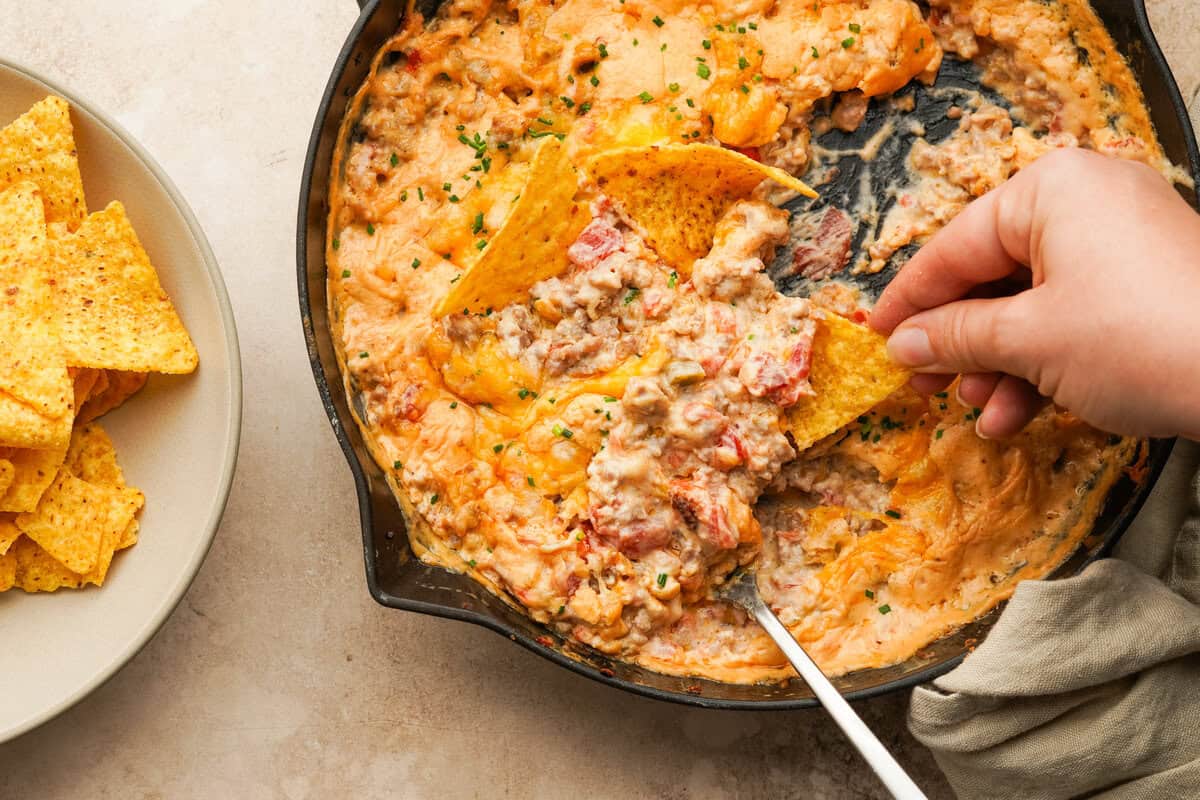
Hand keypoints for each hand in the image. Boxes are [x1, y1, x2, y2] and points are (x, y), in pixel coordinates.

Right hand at [870, 148, 1199, 439]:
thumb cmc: (1138, 337)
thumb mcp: (1027, 340)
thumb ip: (953, 336)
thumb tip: (900, 345)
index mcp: (1050, 190)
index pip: (954, 246)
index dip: (909, 299)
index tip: (874, 336)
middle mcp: (1085, 203)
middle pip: (992, 277)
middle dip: (958, 343)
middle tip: (924, 385)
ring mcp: (1120, 245)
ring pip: (1030, 306)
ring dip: (997, 366)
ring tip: (981, 410)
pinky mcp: (1146, 287)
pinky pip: (1071, 319)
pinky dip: (1041, 367)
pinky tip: (1019, 415)